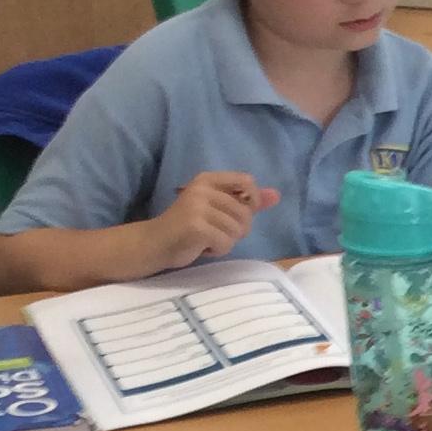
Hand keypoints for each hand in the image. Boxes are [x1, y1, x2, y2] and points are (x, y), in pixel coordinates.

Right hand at [138, 172, 277, 272]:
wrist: (155, 243)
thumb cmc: (189, 226)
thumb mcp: (219, 209)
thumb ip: (246, 201)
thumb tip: (276, 195)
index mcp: (208, 180)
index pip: (247, 181)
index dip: (253, 201)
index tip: (241, 213)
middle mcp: (202, 189)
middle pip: (245, 212)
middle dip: (237, 230)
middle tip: (216, 232)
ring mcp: (197, 206)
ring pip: (237, 230)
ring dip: (226, 241)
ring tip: (206, 239)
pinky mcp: (195, 226)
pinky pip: (226, 242)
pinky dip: (217, 250)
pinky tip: (201, 246)